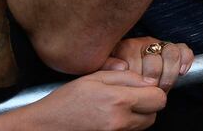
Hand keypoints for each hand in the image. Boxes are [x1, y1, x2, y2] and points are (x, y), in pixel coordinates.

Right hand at [17, 70, 165, 129]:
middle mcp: (120, 121)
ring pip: (143, 126)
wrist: (44, 125)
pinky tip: (111, 117)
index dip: (153, 91)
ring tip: (118, 107)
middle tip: (131, 97)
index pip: (158, 98)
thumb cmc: (66, 100)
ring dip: (138, 116)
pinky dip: (126, 125)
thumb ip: (126, 77)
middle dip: (147, 105)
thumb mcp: (95, 78)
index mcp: (118, 100)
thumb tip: (149, 81)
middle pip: (154, 115)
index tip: (143, 88)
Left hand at [102, 37, 193, 91]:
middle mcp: (145, 43)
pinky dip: (185, 61)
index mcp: (127, 46)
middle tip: (150, 91)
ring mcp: (161, 45)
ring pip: (171, 53)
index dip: (136, 79)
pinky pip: (184, 50)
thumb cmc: (118, 73)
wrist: (131, 69)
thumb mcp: (106, 70)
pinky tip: (181, 72)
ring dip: (169, 74)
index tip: (136, 90)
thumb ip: (108, 66)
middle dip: (154, 80)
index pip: (134, 60)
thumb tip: (121, 66)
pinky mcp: (175, 49)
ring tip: (164, 87)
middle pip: (154, 60)